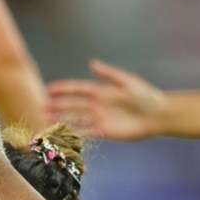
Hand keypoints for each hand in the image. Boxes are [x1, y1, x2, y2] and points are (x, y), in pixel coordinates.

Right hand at [45, 59, 166, 141]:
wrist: (157, 115)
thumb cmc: (146, 96)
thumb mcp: (128, 82)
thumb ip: (109, 75)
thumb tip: (91, 64)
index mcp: (101, 91)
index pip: (77, 90)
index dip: (63, 89)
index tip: (48, 89)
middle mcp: (98, 105)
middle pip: (73, 105)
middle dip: (58, 105)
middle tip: (42, 107)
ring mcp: (100, 119)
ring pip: (76, 119)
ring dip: (62, 120)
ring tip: (47, 120)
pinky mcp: (106, 132)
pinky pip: (87, 133)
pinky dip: (75, 134)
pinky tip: (63, 135)